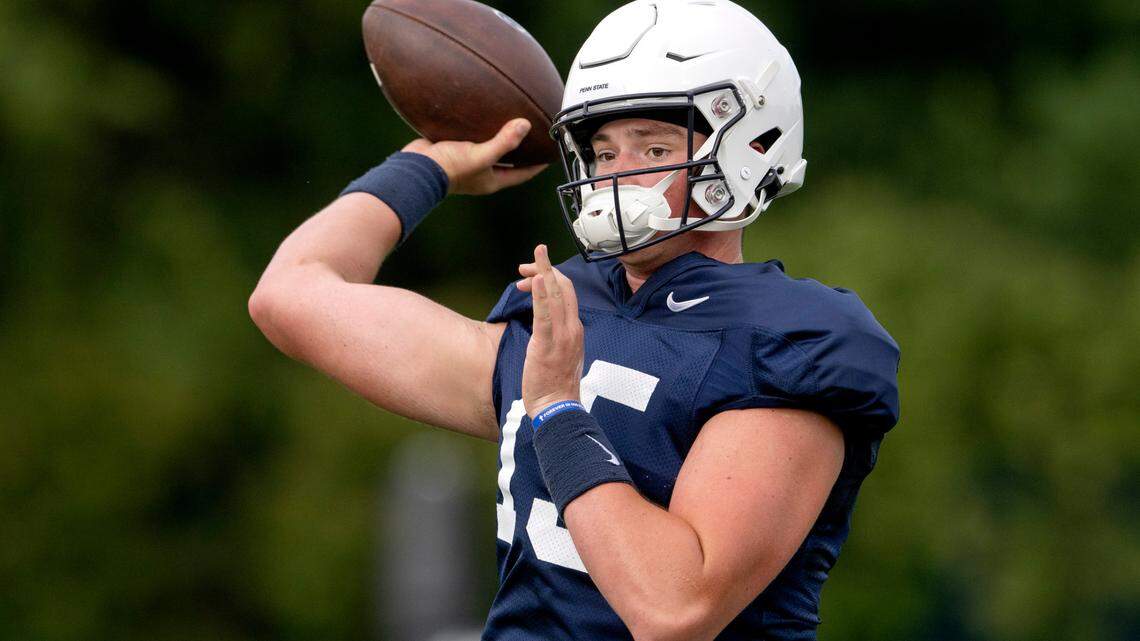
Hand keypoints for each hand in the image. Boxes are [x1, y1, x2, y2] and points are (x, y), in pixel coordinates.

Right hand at [402, 119, 547, 195]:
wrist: (414, 169)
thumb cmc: (448, 169)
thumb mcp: (480, 156)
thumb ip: (503, 142)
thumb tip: (525, 125)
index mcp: (492, 180)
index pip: (523, 173)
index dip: (538, 164)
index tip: (550, 152)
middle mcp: (481, 172)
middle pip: (508, 161)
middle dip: (521, 150)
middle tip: (534, 133)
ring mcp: (466, 162)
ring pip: (489, 148)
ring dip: (499, 137)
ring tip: (509, 120)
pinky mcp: (453, 150)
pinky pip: (471, 139)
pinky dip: (479, 129)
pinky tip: (480, 115)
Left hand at [518, 244, 584, 418]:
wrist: (558, 408)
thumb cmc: (555, 384)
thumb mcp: (562, 353)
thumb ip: (558, 335)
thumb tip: (547, 324)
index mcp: (575, 329)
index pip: (567, 293)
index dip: (551, 278)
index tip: (532, 277)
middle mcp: (573, 328)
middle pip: (563, 287)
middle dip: (545, 269)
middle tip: (523, 267)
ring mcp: (562, 336)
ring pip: (556, 296)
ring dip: (543, 272)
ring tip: (532, 258)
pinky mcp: (547, 344)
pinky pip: (545, 315)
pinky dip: (541, 296)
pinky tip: (536, 280)